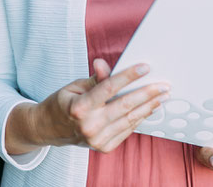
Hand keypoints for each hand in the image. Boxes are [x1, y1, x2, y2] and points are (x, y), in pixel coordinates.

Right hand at [6, 58, 169, 154]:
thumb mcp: (74, 86)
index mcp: (79, 107)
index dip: (129, 76)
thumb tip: (104, 64)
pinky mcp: (103, 147)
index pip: (109, 88)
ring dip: (149, 107)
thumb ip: (95, 79)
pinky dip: (139, 118)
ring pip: (129, 119)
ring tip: (162, 96)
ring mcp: (96, 139)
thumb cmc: (62, 103)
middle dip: (147, 93)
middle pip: (125, 105)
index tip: (145, 67)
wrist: (48, 130)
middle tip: (164, 85)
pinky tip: (149, 109)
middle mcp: (88, 126)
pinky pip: (127, 130)